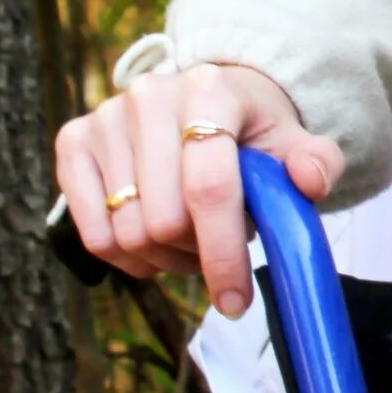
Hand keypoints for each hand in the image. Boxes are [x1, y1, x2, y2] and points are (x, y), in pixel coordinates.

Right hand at [53, 65, 342, 317]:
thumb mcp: (294, 143)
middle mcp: (150, 96)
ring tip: (192, 236)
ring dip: (165, 258)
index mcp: (210, 91)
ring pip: (127, 234)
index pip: (209, 187)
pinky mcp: (72, 140)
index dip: (222, 253)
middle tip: (218, 245)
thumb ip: (319, 163)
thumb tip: (309, 181)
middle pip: (163, 220)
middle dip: (197, 253)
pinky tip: (154, 242)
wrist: (208, 101)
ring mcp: (105, 117)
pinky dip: (126, 258)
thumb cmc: (253, 132)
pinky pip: (91, 233)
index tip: (236, 302)